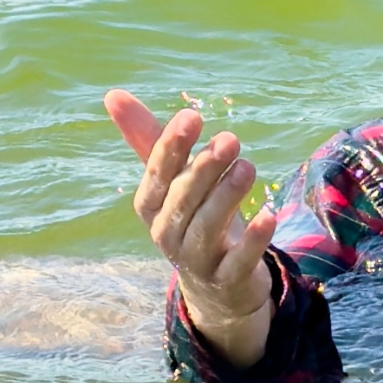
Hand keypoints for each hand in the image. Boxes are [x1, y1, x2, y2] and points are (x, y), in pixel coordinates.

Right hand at [104, 90, 279, 368]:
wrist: (216, 287)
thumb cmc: (192, 218)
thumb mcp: (172, 181)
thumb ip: (149, 140)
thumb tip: (113, 94)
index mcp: (151, 206)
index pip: (157, 173)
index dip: (172, 146)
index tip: (192, 117)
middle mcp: (167, 233)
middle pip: (183, 199)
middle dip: (203, 168)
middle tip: (230, 140)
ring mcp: (195, 260)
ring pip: (207, 227)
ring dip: (226, 196)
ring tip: (247, 167)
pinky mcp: (226, 280)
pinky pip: (238, 261)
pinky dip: (252, 241)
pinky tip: (269, 216)